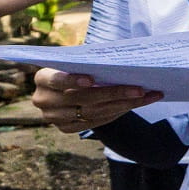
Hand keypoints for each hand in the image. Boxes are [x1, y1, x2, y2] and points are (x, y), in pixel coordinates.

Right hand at [32, 68, 162, 132]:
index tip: (91, 78)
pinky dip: (116, 113)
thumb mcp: (75, 61)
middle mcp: (43, 100)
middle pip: (82, 99)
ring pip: (92, 113)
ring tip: (147, 97)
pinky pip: (95, 122)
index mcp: (42, 78)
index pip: (56, 80)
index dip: (72, 80)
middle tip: (140, 89)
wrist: (63, 87)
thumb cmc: (75, 67)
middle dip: (114, 93)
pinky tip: (135, 105)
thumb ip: (88, 62)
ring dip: (123, 105)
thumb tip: (123, 60)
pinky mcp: (65, 128)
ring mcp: (53, 118)